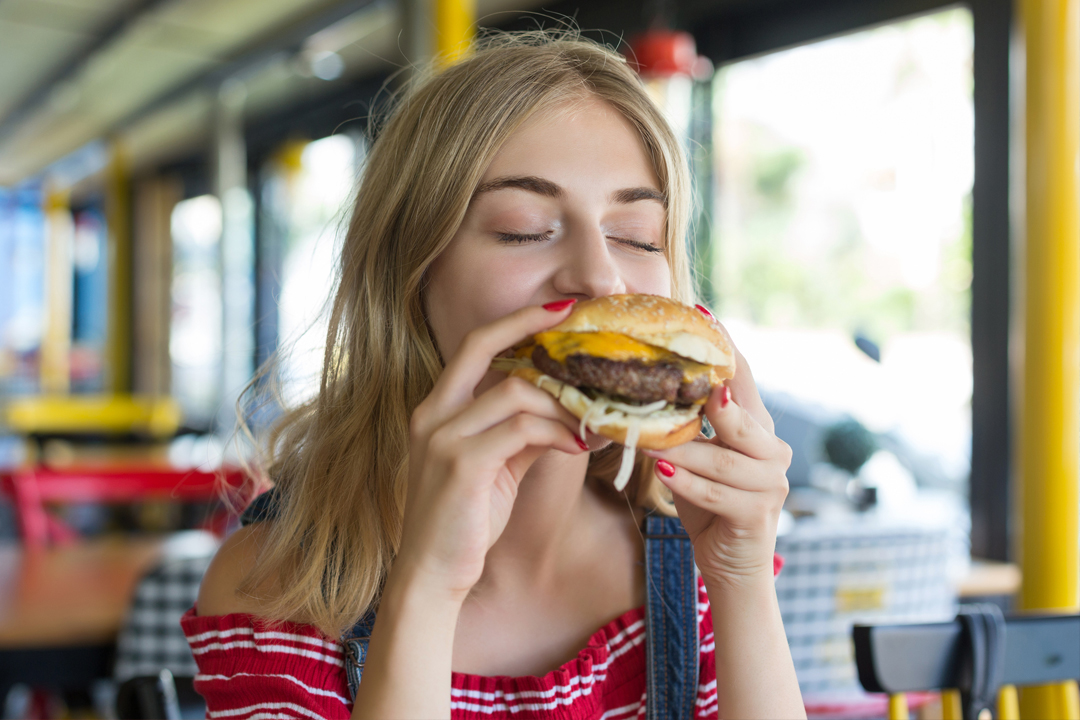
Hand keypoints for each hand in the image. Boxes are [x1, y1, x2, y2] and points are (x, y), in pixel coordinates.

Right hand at [396, 302, 586, 601]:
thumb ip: (521, 433)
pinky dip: (557, 433)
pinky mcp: (461, 463)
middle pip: (482, 345)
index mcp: (436, 409)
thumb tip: (568, 413)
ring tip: (592, 422)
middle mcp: (432, 413)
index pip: (473, 345)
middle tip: (579, 326)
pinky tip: (578, 447)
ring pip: (515, 392)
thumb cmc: (462, 522)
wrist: (430, 575)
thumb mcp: (494, 467)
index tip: (558, 308)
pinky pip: (522, 430)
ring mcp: (442, 436)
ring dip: (562, 404)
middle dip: (531, 327)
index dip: (515, 321)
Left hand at [643, 341, 790, 586]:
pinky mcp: (757, 514)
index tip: (703, 314)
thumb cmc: (708, 503)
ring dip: (683, 450)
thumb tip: (645, 384)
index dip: (725, 348)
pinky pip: (719, 494)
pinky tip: (664, 474)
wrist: (731, 566)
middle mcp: (771, 450)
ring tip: (648, 441)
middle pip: (739, 415)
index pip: (742, 379)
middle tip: (675, 380)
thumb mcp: (696, 457)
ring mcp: (770, 483)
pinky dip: (689, 484)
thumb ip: (686, 425)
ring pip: (723, 459)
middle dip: (707, 398)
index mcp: (757, 428)